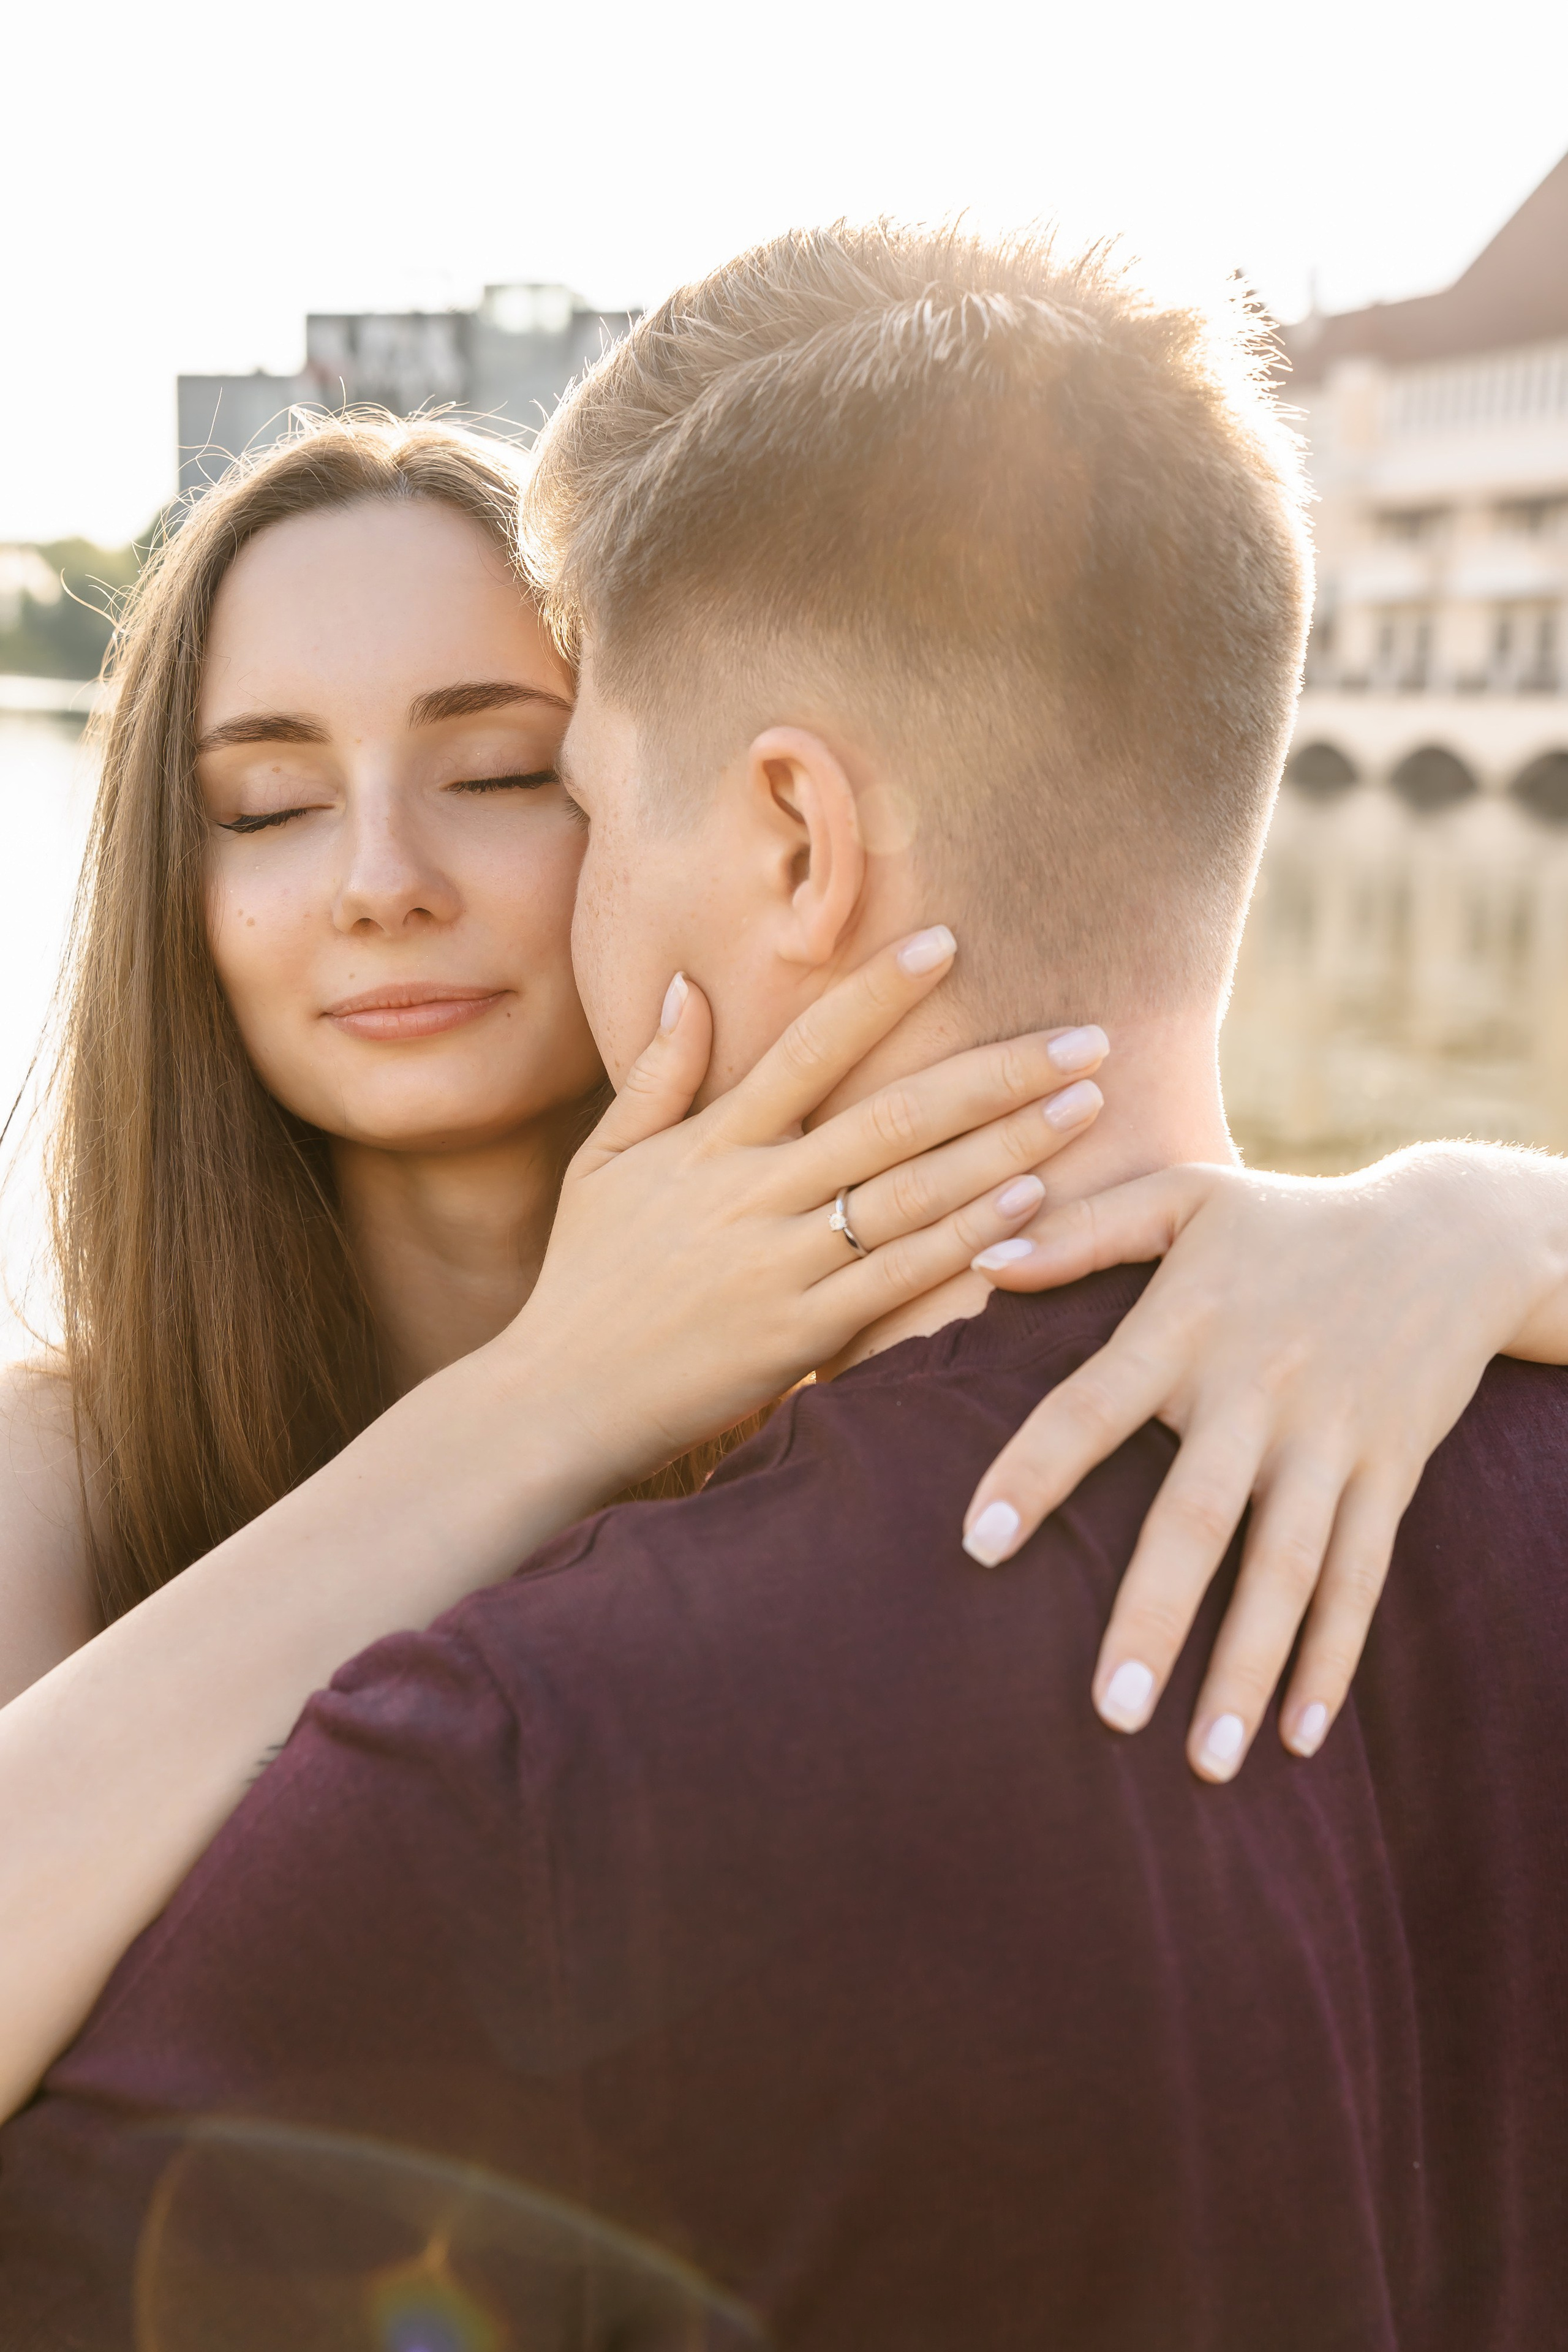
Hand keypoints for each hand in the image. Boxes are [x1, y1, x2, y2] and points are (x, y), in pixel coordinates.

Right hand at [508, 928, 1106, 1491]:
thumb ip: (657, 1076)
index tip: (948, 941)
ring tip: (1083, 1107)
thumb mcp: (600, 1164)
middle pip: (892, 1118)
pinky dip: (966, 1240)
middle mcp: (751, 1195)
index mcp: (708, 1144)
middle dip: (995, 1073)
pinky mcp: (802, 1335)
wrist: (561, 1400)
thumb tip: (690, 984)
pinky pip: (898, 1279)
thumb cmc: (586, 1278)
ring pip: (912, 1193)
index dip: (878, 993)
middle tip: (1085, 1038)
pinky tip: (1030, 1204)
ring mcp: (781, 1266)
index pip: (806, 1049)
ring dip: (1006, 1147)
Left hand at [959, 1145, 1567, 1780]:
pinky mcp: (1390, 1473)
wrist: (1452, 1233)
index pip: (1092, 1406)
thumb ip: (1081, 1231)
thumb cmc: (1288, 1221)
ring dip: (1248, 1668)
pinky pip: (1360, 1578)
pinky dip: (1332, 1659)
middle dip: (1156, 1618)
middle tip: (1108, 1714)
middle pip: (1200, 1518)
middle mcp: (1257, 1392)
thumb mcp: (1186, 1197)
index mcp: (1186, 1327)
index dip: (1035, 1470)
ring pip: (1289, 1571)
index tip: (976, 1544)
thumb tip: (980, 1260)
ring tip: (1207, 1763)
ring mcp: (1330, 1441)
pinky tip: (1300, 1736)